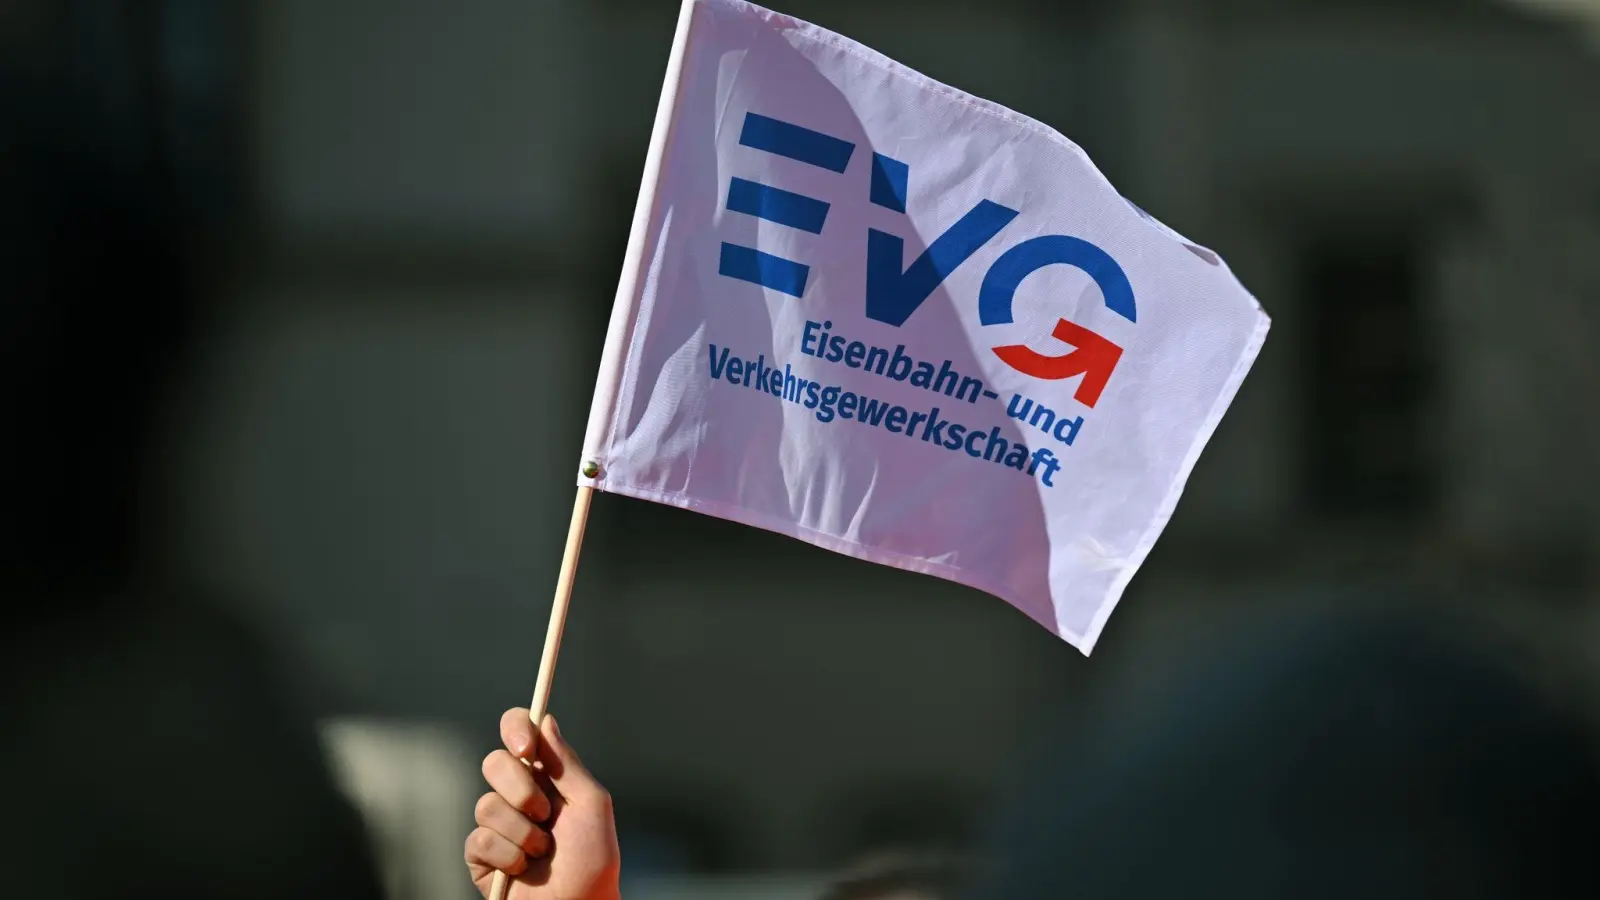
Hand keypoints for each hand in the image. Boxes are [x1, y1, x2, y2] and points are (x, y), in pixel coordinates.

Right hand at [466, 710, 620, 899]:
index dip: (515, 728)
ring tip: (541, 852)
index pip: (520, 735)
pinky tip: (522, 870)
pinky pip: (478, 839)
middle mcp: (518, 796)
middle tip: (545, 814)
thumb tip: (546, 720)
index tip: (524, 745)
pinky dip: (507, 855)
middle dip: (520, 789)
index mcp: (547, 777)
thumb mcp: (592, 805)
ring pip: (485, 804)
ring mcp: (497, 825)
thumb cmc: (593, 861)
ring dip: (521, 832)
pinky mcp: (480, 856)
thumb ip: (567, 763)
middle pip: (494, 762)